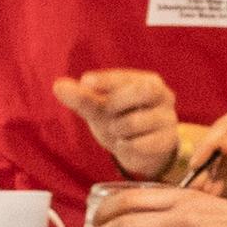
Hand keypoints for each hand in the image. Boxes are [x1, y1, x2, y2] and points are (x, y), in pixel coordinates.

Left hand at [52, 70, 181, 178]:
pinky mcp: (166, 141)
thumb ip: (82, 97)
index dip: (106, 79)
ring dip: (117, 129)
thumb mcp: (100, 108)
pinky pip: (137, 144)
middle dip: (115, 103)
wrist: (144, 149)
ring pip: (134, 122)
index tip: (85, 81)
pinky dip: (124, 146)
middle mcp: (163, 96)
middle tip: (108, 112)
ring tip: (119, 131)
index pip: (126, 77)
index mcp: (148, 81)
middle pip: (141, 91)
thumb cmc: (121, 119)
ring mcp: (167, 119)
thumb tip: (58, 85)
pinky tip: (127, 144)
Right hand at [200, 106, 226, 200]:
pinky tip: (212, 191)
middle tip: (191, 184)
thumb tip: (221, 145)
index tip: (195, 164)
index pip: (224, 127)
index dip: (208, 146)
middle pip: (217, 142)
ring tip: (200, 193)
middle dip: (205, 164)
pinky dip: (220, 178)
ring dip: (211, 175)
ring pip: (220, 156)